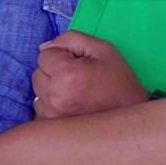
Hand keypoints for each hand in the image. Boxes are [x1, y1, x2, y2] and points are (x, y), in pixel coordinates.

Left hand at [31, 31, 147, 118]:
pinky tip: (69, 104)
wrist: (128, 112)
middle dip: (54, 71)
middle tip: (78, 77)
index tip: (80, 64)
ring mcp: (52, 114)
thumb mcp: (100, 48)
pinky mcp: (51, 125)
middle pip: (37, 73)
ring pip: (37, 91)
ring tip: (74, 92)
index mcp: (67, 74)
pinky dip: (50, 104)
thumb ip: (70, 39)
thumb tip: (43, 47)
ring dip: (50, 88)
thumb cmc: (116, 79)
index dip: (62, 55)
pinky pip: (39, 107)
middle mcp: (55, 96)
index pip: (45, 55)